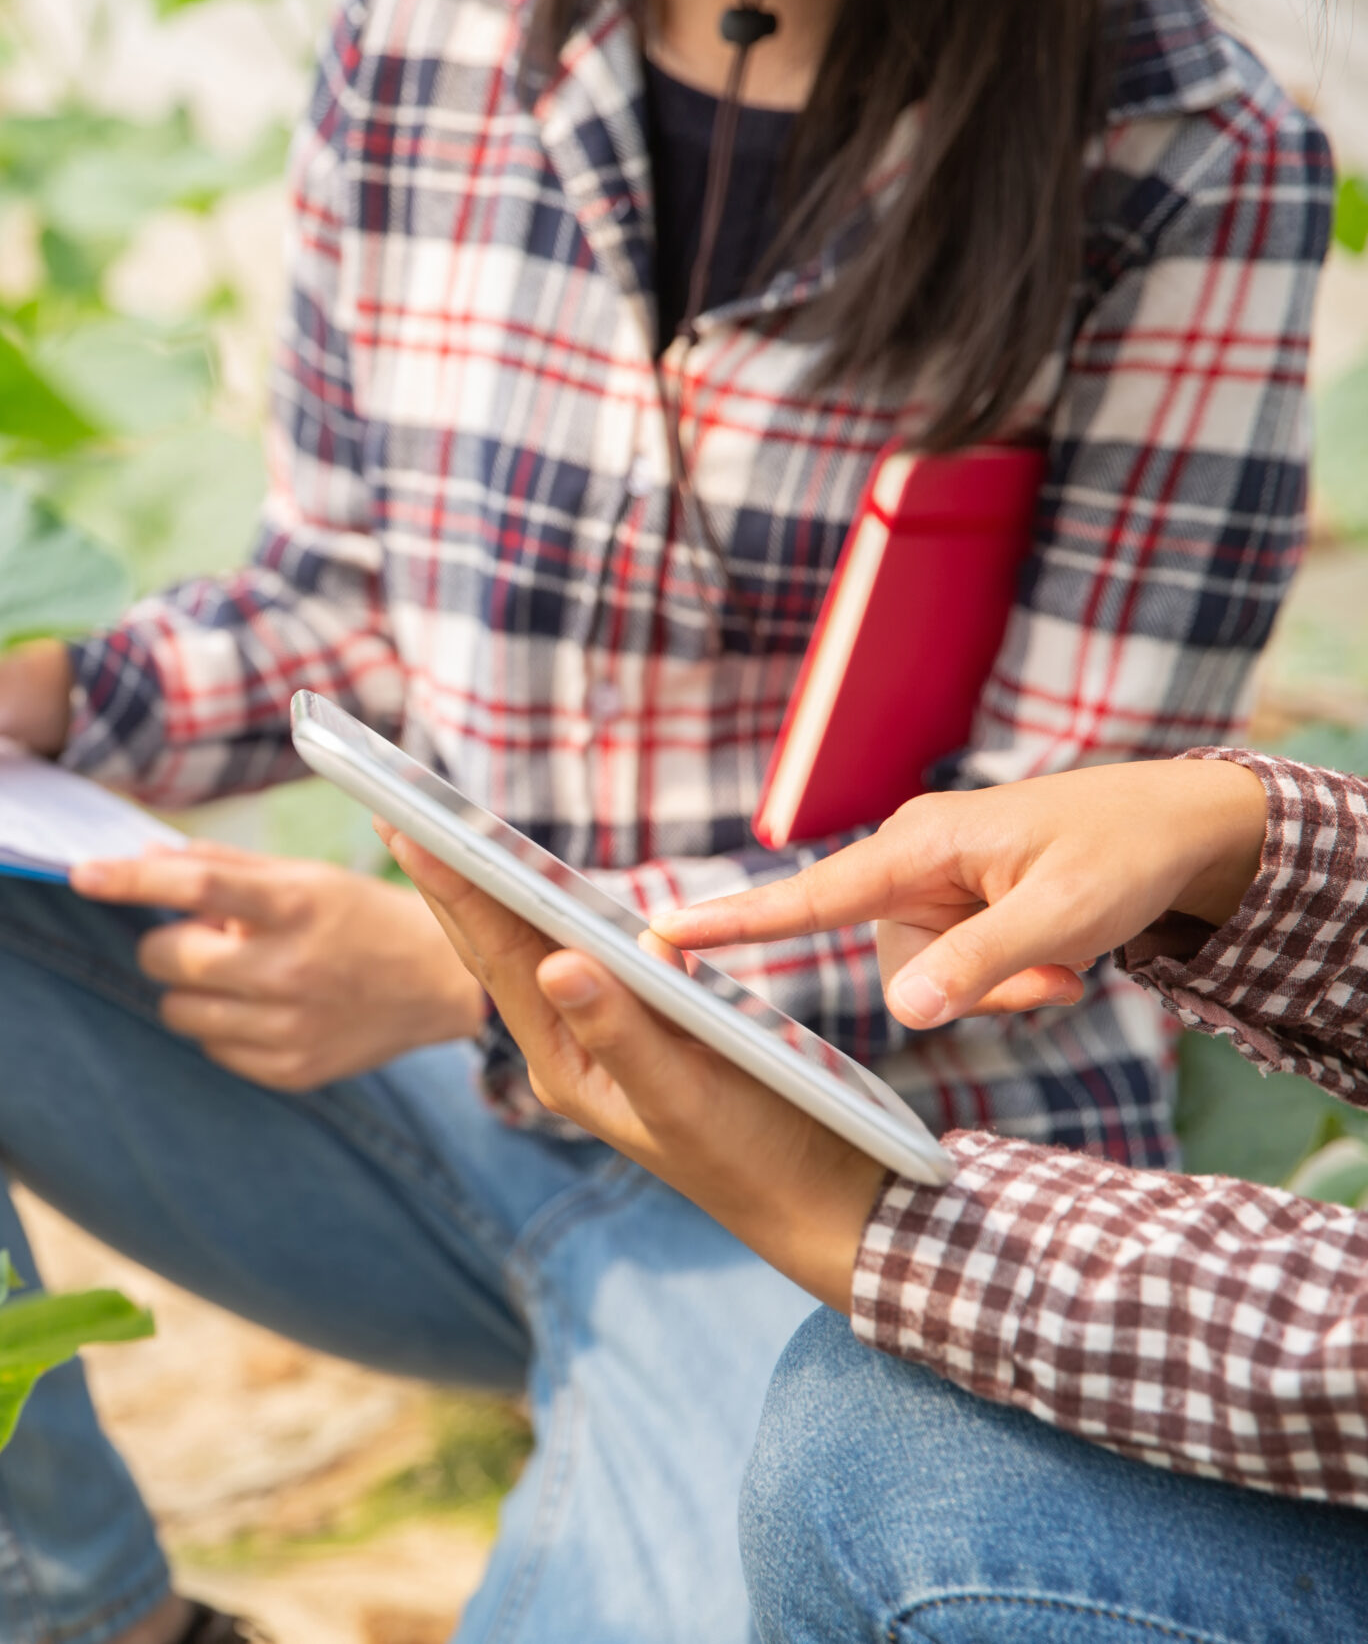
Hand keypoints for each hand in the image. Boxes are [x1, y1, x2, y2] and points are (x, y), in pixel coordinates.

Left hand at [71, 842, 489, 1089]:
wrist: (437, 982)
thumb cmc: (357, 916)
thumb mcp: (300, 875)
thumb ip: (222, 866)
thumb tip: (142, 857)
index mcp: (294, 905)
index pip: (194, 885)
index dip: (129, 879)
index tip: (81, 873)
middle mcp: (291, 968)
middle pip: (170, 958)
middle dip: (168, 945)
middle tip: (201, 937)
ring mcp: (291, 1026)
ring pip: (179, 1011)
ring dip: (191, 989)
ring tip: (239, 974)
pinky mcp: (292, 1070)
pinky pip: (213, 1050)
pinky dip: (222, 1026)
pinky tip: (263, 1008)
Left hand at [379, 823, 884, 1310]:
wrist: (817, 1202)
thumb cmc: (756, 1156)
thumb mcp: (685, 1095)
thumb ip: (622, 1031)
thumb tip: (558, 962)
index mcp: (564, 1064)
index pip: (498, 959)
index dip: (454, 887)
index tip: (404, 826)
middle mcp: (569, 1048)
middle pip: (499, 949)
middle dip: (450, 880)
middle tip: (392, 810)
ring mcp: (603, 1039)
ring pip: (536, 949)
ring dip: (494, 892)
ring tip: (443, 834)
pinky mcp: (644, 1029)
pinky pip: (588, 958)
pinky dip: (560, 913)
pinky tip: (541, 886)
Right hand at [652, 758, 1266, 1030]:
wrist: (1181, 826)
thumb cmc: (1123, 853)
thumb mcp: (1064, 916)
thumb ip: (981, 964)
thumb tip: (905, 1013)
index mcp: (918, 845)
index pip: (808, 896)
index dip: (734, 923)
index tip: (658, 935)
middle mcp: (909, 863)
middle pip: (897, 966)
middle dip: (973, 989)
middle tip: (1058, 982)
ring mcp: (931, 887)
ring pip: (930, 977)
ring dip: (1001, 988)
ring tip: (1070, 965)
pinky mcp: (954, 907)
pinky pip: (957, 970)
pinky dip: (1010, 980)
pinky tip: (1063, 961)